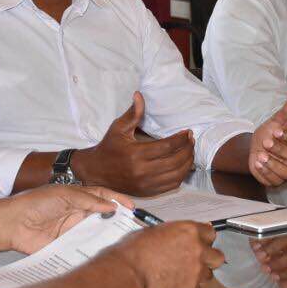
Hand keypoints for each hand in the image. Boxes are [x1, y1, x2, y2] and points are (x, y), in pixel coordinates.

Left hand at [0, 185, 132, 254]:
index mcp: (78, 197)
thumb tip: (110, 206)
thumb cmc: (36, 203)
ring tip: (125, 242)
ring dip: (108, 237)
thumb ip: (88, 200)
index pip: (103, 197)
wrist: (13, 223)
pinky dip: (94, 250)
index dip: (118, 201)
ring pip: (96, 233)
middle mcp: (78, 213)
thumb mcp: (65, 195)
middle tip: (134, 227)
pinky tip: (105, 254)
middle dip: (118, 220)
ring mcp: (73, 230)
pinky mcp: (66, 246)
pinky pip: (83, 248)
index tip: (132, 208)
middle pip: (103, 216)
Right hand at [74, 93, 194, 195]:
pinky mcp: (148, 192)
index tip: (187, 132)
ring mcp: (146, 184)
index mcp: (136, 154)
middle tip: (191, 140)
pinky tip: (182, 165)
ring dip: (187, 163)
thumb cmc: (108, 148)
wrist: (95, 171)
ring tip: (189, 152)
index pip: (167, 147)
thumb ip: (133, 113)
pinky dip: (181, 175)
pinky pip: (171, 185)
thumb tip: (139, 95)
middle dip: (188, 150)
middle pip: (175, 161)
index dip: (181, 139)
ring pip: (177, 175)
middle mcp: (142, 171)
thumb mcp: (118, 128)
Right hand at [109, 220, 223, 287]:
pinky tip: (174, 287)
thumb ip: (175, 235)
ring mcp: (196, 272)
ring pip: (208, 276)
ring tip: (181, 276)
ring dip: (198, 276)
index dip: (204, 240)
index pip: (211, 233)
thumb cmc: (134, 249)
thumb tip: (180, 238)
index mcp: (190, 231)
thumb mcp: (156, 231)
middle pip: (217, 257)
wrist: (126, 272)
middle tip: (195, 262)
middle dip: (208, 259)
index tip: (198, 244)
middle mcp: (198, 250)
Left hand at [249, 85, 286, 186]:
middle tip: (266, 142)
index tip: (277, 130)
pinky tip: (257, 163)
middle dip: (280, 151)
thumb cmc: (270, 132)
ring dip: (273, 165)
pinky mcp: (278, 181)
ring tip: (260, 155)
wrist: (256, 147)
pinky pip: (275, 181)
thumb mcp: (278, 119)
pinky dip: (266, 173)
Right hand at [250, 232, 286, 281]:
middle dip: (280, 263)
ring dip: (272, 250)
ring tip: (259, 255)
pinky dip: (266, 238)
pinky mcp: (280, 222)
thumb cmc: (270, 260)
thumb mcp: (277, 274)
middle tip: (264, 267)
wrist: (259, 240)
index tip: (273, 277)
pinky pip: (276, 229)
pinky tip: (257, 244)